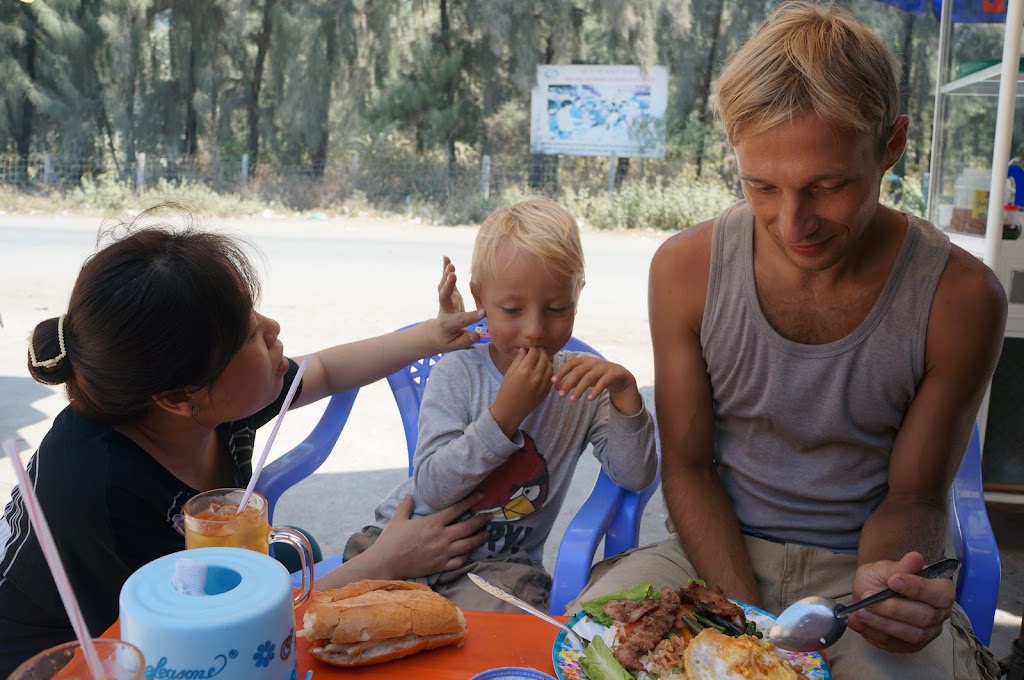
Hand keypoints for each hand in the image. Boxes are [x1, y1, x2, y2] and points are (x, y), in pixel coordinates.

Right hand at [368, 493, 491, 578]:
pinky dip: (467, 556)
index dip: (471, 501)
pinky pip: (459, 561)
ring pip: (467, 544)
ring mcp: (443, 552)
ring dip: (479, 538)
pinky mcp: (440, 566)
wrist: (386, 563)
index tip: (481, 496)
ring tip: (486, 533)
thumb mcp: (397, 519)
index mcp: (432, 523)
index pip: (457, 509)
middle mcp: (441, 537)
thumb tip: (409, 494)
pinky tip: (470, 552)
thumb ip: (406, 506)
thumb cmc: (391, 541)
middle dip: (481, 520)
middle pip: (468, 527)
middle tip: (490, 515)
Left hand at [427, 256, 484, 351]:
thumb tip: (476, 335)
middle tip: (451, 276)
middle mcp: (446, 310)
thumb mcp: (457, 345)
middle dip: (447, 286)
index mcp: (449, 323)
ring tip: (450, 265)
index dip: (472, 317)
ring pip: (443, 287)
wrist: (437, 333)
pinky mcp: (449, 294)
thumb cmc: (449, 340)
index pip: (461, 319)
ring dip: (446, 275)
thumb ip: (466, 340)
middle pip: (444, 297)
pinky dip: (445, 269)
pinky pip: (446, 280)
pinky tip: (446, 258)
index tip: (483, 313)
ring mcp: (446, 300)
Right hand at [490, 347, 553, 436]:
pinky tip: (543, 369)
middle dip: (541, 352)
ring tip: (541, 359)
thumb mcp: (509, 373)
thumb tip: (525, 349)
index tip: (530, 348)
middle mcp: (536, 377)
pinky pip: (551, 376)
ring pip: (550, 366)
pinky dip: (549, 370)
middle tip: (537, 350)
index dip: (533, 348)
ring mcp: (543, 385)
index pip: (534, 353)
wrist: (510, 410)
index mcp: (524, 371)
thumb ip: (518, 360)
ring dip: (546, 360)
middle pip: (544, 358)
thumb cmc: (506, 391)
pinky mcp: (546, 391)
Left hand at [552, 355, 641, 414]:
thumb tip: (556, 387)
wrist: (619, 376)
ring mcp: (603, 367)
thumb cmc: (597, 376)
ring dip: (579, 389)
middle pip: (578, 372)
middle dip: (568, 383)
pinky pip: (603, 383)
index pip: (570, 364)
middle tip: (560, 395)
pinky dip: (596, 391)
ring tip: (572, 400)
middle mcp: (592, 362)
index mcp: (584, 360)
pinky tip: (589, 399)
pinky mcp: (612, 374)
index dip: (561, 372)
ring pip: (588, 378)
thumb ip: (571, 381)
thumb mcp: (583, 377)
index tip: (553, 381)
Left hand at [846, 552, 954, 652]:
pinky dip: (873, 632)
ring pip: (912, 634)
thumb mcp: (885, 568)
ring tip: (861, 611)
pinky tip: (857, 621)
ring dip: (883, 623)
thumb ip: (899, 567)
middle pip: (925, 617)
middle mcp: (938, 614)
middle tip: (869, 598)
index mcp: (940, 590)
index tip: (893, 581)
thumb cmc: (883, 579)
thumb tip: (915, 559)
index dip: (918, 588)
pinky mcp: (910, 646)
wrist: (869, 592)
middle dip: (894, 608)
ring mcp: (927, 633)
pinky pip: (894, 644)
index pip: (941, 593)